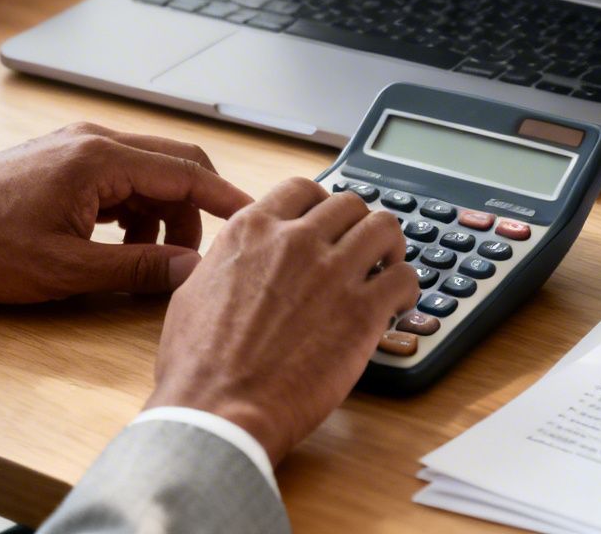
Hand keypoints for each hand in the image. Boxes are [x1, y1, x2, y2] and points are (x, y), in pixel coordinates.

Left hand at [0, 122, 251, 301]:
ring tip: (148, 261)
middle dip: (196, 213)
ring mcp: (76, 147)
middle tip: (200, 258)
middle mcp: (94, 141)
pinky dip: (133, 211)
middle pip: (174, 166)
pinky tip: (117, 246)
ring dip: (162, 215)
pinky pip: (119, 179)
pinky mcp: (62, 161)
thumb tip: (192, 270)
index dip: (228, 202)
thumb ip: (138, 267)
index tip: (257, 223)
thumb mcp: (67, 269)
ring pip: (147, 175)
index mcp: (100, 159)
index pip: (187, 174)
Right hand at [143, 179, 419, 464]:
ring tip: (386, 268)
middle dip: (356, 225)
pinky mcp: (363, 311)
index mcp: (251, 230)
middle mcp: (295, 241)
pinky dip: (406, 288)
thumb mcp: (194, 291)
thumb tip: (237, 258)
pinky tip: (396, 306)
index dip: (320, 205)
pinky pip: (405, 278)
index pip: (302, 189)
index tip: (326, 225)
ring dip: (389, 246)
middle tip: (359, 250)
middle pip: (349, 204)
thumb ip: (226, 261)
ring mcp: (332, 272)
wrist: (220, 410)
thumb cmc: (199, 364)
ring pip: (384, 227)